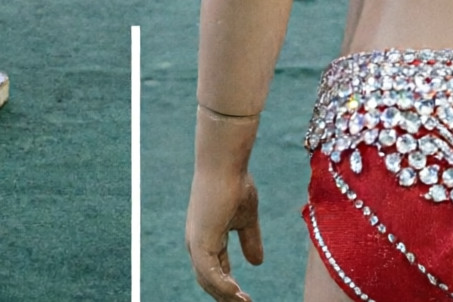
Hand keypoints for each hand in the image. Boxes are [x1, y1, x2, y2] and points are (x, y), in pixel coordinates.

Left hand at [185, 168, 262, 300]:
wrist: (225, 164)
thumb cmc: (235, 183)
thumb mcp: (247, 219)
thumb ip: (249, 240)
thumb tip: (257, 264)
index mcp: (206, 238)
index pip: (214, 273)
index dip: (229, 289)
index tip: (247, 300)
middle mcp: (197, 242)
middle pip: (209, 282)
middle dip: (227, 298)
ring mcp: (196, 242)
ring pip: (208, 282)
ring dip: (227, 297)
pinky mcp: (199, 240)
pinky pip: (209, 274)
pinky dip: (223, 288)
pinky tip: (238, 294)